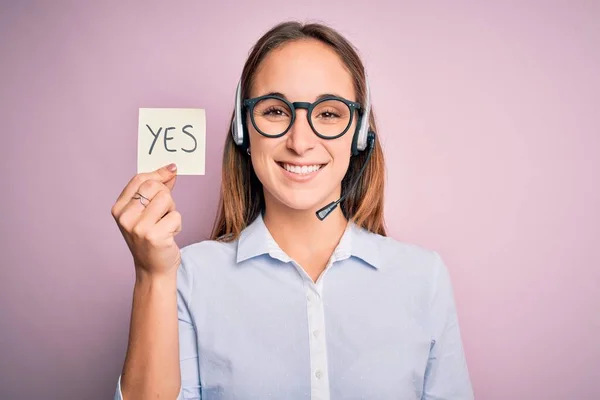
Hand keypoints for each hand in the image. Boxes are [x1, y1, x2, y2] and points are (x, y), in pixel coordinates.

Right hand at [111, 163, 181, 278]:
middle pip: (153, 186)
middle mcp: (125, 218)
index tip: (172, 171)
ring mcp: (138, 228)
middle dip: (166, 194)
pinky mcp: (154, 236)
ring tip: (165, 224)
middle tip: (165, 211)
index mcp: (119, 209)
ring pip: (166, 198)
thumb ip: (156, 190)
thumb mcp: (147, 213)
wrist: (153, 269)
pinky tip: (169, 235)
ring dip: (172, 210)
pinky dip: (177, 224)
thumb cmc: (151, 239)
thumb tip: (170, 169)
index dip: (158, 173)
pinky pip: (176, 215)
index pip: (139, 179)